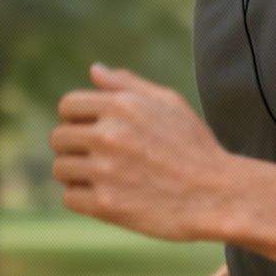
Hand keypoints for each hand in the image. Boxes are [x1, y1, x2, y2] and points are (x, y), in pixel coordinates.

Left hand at [51, 63, 238, 241]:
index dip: (76, 119)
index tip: (91, 131)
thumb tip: (95, 70)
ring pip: (61, 169)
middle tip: (97, 158)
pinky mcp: (106, 204)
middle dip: (73, 148)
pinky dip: (83, 199)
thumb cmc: (194, 147)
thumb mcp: (169, 103)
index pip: (68, 106)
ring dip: (77, 174)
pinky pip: (70, 197)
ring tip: (103, 178)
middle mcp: (109, 135)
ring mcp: (105, 170)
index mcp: (122, 106)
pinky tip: (107, 196)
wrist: (217, 195)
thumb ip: (128, 85)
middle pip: (58, 138)